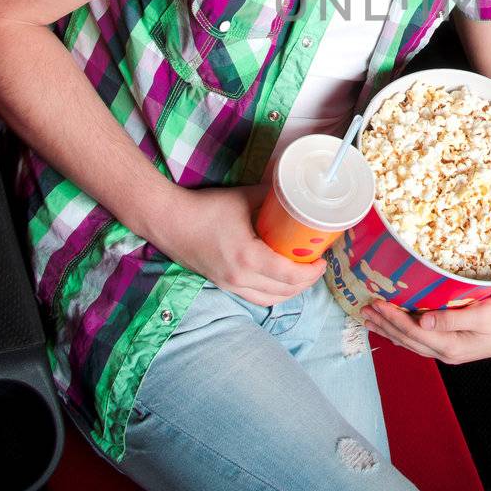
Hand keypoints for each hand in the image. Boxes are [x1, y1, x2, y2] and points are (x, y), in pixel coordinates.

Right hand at [150, 184, 323, 305]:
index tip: (322, 260)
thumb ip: (271, 196)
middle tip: (316, 265)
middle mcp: (240, 278)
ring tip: (302, 275)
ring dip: (290, 292)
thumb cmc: (205, 208)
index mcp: (248, 258)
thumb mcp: (243, 198)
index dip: (312, 272)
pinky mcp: (222, 285)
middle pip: (284, 292)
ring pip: (270, 300)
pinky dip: (272, 293)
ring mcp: (230, 285)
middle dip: (306, 282)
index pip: (290, 275)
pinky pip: (254, 298)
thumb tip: (293, 191)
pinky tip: (279, 281)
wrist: (168, 221)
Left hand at [361, 264, 490, 363]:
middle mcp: (446, 352)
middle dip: (384, 324)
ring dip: (390, 329)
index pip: (414, 332)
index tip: (376, 303)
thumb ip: (453, 318)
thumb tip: (424, 320)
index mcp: (452, 346)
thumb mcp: (483, 315)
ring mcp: (448, 350)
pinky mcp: (452, 344)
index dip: (393, 318)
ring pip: (411, 341)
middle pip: (407, 339)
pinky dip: (403, 331)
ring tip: (371, 319)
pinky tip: (395, 325)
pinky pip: (420, 339)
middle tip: (364, 309)